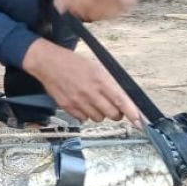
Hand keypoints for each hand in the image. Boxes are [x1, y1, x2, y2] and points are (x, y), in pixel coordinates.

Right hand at [22, 39, 141, 125]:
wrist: (46, 62)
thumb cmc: (72, 62)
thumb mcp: (95, 67)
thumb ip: (109, 83)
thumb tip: (123, 99)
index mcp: (99, 79)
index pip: (121, 100)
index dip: (132, 113)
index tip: (139, 123)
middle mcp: (90, 92)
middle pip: (112, 114)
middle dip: (116, 112)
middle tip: (111, 105)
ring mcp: (78, 101)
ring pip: (99, 119)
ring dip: (100, 113)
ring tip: (92, 101)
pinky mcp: (67, 107)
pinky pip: (83, 119)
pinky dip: (85, 114)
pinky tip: (81, 103)